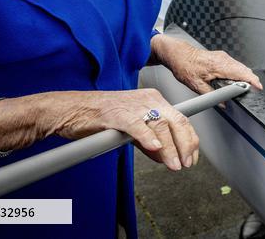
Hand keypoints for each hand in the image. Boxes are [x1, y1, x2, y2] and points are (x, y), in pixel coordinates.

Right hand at [51, 88, 198, 170]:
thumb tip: (164, 156)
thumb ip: (149, 140)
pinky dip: (147, 136)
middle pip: (176, 121)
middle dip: (185, 145)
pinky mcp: (116, 113)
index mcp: (153, 100)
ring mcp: (132, 106)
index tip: (192, 157)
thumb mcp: (131, 129)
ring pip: (160, 125)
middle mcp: (148, 100)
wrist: (71, 109)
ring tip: (174, 164)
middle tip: (186, 164)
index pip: (180, 119)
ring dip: (170, 148)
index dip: (190, 139)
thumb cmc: (99, 118)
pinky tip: (155, 147)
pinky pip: (136, 124)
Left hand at [152, 35, 263, 96]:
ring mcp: (223, 56)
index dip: (252, 80)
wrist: (178, 54)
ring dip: (245, 75)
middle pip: (244, 69)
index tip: (258, 87)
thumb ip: (210, 96)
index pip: (241, 72)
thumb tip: (222, 103)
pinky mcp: (221, 56)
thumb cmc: (184, 66)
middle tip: (254, 89)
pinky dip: (239, 71)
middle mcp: (222, 59)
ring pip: (240, 66)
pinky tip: (236, 79)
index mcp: (218, 65)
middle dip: (251, 79)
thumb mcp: (196, 85)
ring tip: (246, 86)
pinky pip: (235, 64)